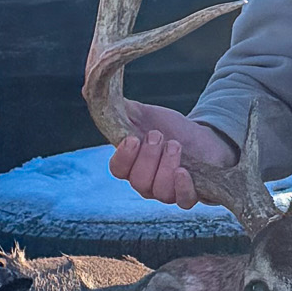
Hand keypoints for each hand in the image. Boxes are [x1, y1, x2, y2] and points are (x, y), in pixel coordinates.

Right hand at [107, 104, 236, 209]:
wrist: (203, 137)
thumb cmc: (170, 128)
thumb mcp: (145, 114)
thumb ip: (120, 108)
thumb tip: (89, 88)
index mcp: (131, 164)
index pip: (118, 169)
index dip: (123, 157)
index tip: (133, 139)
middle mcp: (146, 182)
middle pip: (138, 181)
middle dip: (148, 157)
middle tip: (158, 135)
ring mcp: (167, 192)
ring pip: (159, 191)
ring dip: (167, 166)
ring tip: (175, 145)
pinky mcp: (189, 194)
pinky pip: (182, 201)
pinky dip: (182, 187)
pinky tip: (183, 171)